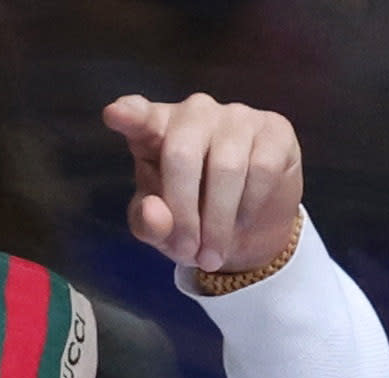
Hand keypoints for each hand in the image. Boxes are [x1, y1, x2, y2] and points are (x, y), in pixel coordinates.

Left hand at [101, 93, 303, 274]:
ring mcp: (236, 116)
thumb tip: (156, 213)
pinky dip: (250, 207)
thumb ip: (149, 224)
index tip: (115, 115)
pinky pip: (262, 169)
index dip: (130, 115)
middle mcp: (194, 113)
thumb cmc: (192, 219)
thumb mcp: (162, 231)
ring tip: (212, 253)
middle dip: (184, 214)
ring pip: (226, 168)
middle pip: (182, 155)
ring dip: (218, 222)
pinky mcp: (274, 128)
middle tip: (187, 253)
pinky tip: (243, 219)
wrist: (248, 229)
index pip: (140, 118)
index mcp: (156, 132)